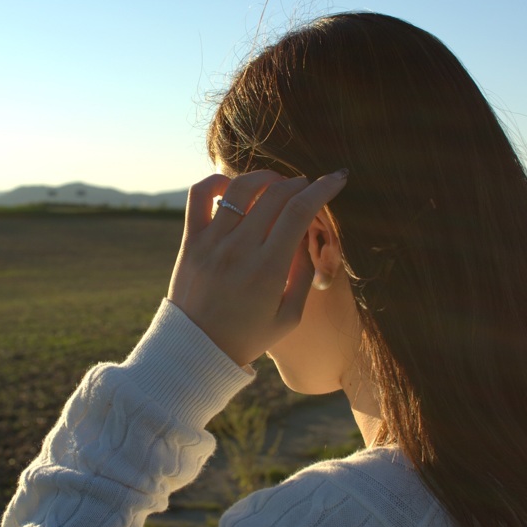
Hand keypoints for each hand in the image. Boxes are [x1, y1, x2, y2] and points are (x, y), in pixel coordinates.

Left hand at [167, 169, 348, 366]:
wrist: (195, 350)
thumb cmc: (247, 336)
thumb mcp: (289, 316)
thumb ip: (304, 275)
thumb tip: (309, 236)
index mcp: (268, 269)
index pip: (300, 212)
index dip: (323, 189)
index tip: (337, 179)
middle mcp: (239, 250)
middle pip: (276, 194)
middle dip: (300, 183)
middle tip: (307, 188)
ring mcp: (211, 242)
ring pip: (241, 188)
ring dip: (265, 177)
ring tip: (276, 183)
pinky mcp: (190, 240)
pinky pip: (200, 195)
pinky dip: (219, 181)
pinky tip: (234, 188)